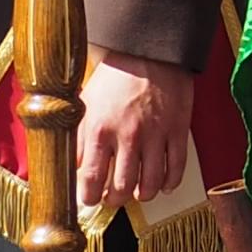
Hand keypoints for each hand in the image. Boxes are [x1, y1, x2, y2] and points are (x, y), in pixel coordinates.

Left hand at [75, 48, 196, 209]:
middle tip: (113, 197)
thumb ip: (78, 138)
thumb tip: (73, 168)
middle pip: (122, 188)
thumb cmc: (115, 78)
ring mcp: (155, 134)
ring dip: (142, 195)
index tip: (90, 199)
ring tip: (137, 191)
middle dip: (115, 200)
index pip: (91, 179)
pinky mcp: (178, 130)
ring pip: (150, 184)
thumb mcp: (86, 104)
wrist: (149, 51)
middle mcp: (128, 135)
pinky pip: (176, 169)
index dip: (89, 197)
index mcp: (100, 128)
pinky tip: (162, 184)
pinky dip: (169, 183)